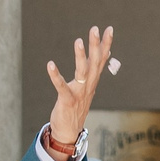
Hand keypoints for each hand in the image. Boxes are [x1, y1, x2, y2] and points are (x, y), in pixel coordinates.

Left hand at [45, 30, 115, 151]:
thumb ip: (93, 73)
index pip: (101, 60)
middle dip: (95, 45)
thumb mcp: (87, 89)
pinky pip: (61, 86)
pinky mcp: (67, 100)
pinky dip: (56, 76)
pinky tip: (50, 64)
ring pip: (82, 72)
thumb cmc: (76, 108)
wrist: (69, 132)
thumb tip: (103, 57)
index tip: (109, 29)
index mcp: (92, 82)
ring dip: (80, 56)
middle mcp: (88, 86)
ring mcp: (79, 93)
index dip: (106, 45)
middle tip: (95, 28)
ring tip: (78, 40)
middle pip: (94, 63)